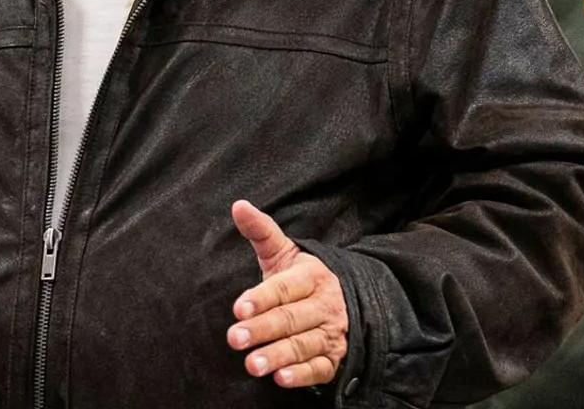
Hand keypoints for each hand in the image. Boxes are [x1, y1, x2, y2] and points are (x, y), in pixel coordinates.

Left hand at [226, 200, 348, 388]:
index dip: (261, 298)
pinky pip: (319, 368)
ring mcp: (331, 333)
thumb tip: (238, 205)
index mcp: (312, 276)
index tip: (238, 308)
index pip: (285, 288)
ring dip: (278, 355)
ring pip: (303, 345)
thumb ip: (261, 231)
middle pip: (290, 318)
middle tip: (234, 338)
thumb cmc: (303, 279)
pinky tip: (282, 378)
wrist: (349, 301)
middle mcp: (324, 305)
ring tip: (252, 365)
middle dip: (262, 329)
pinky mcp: (333, 358)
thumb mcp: (285, 253)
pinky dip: (302, 375)